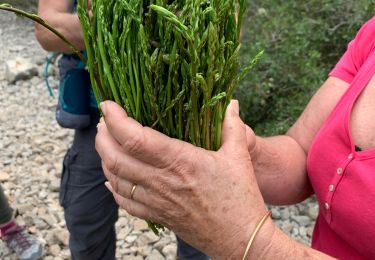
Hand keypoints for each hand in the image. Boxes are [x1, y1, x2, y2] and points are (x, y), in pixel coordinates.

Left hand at [96, 100, 271, 258]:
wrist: (240, 239)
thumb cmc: (241, 198)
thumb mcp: (239, 157)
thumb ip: (232, 126)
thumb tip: (232, 103)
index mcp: (181, 161)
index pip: (135, 139)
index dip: (116, 120)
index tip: (108, 105)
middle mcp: (162, 181)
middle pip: (116, 158)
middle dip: (102, 137)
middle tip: (104, 123)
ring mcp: (156, 201)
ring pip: (116, 179)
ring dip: (105, 159)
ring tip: (106, 143)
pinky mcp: (157, 216)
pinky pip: (125, 202)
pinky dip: (113, 187)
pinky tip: (111, 179)